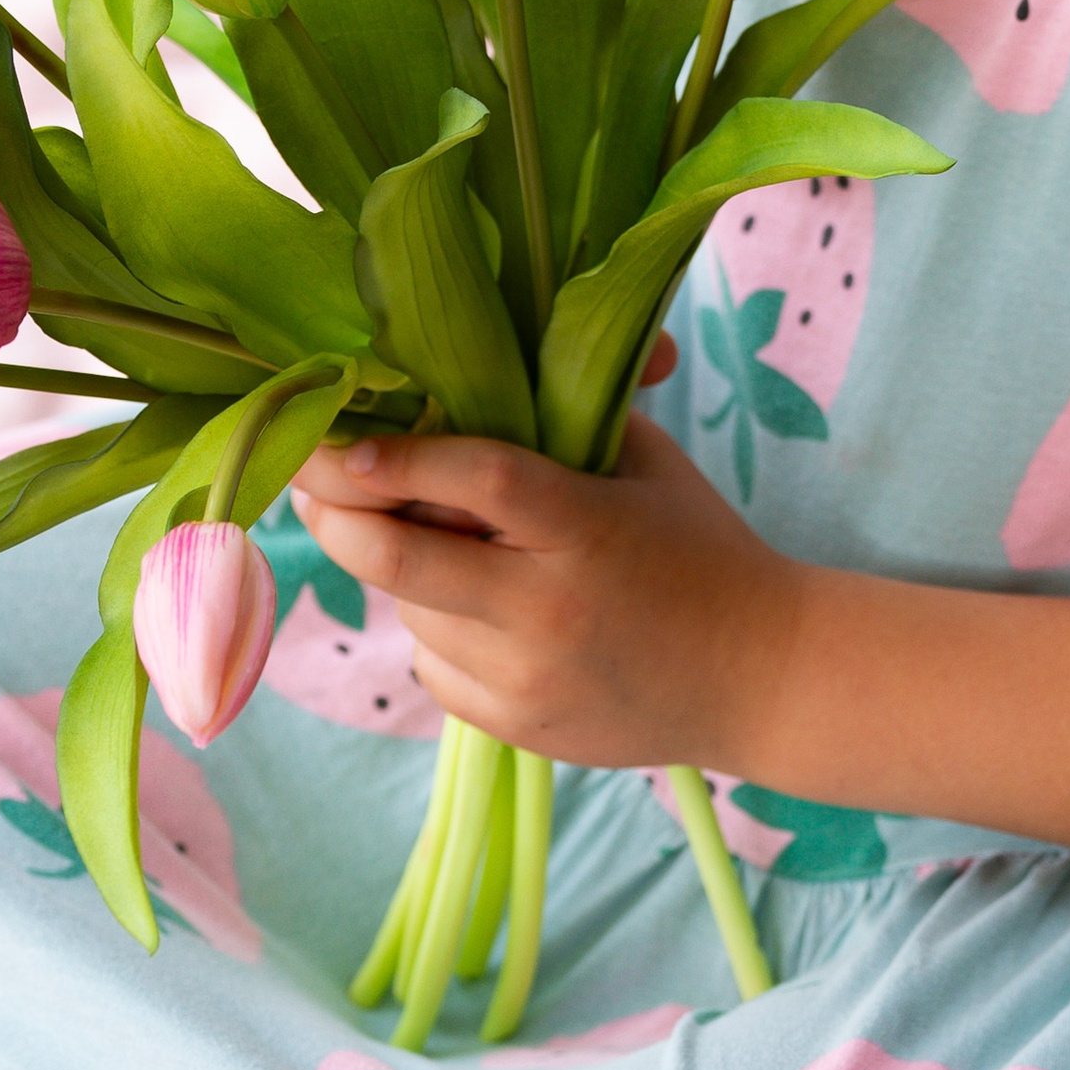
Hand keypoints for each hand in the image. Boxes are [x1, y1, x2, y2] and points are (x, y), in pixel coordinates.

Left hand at [291, 347, 803, 766]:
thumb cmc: (701, 548)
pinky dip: (438, 628)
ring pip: (409, 610)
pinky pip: (435, 665)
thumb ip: (567, 408)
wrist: (761, 678)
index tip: (336, 437)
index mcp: (585, 527)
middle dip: (333, 513)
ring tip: (438, 537)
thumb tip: (485, 340)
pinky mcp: (515, 728)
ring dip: (401, 567)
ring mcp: (525, 679)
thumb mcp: (646, 462)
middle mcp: (545, 609)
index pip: (473, 478)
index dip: (393, 455)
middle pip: (398, 556)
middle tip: (308, 477)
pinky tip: (488, 611)